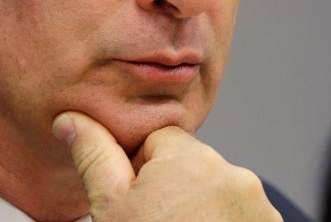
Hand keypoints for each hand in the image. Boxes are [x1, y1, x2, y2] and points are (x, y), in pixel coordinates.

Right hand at [52, 112, 281, 220]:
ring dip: (199, 208)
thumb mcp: (111, 208)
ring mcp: (259, 207)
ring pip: (214, 191)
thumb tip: (71, 119)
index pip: (159, 140)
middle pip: (189, 165)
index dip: (141, 170)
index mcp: (193, 158)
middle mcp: (235, 176)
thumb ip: (94, 154)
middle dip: (172, 189)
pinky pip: (238, 213)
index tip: (138, 203)